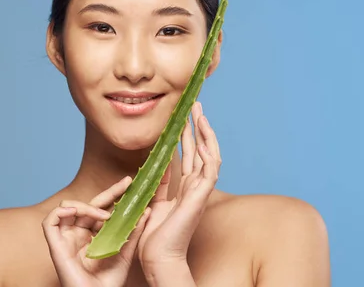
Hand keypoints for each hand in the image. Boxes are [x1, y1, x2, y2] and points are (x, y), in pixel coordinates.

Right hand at [42, 177, 149, 286]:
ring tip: (103, 216)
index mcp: (93, 234)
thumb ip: (133, 232)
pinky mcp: (55, 246)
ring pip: (67, 207)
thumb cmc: (109, 283)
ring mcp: (66, 239)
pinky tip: (75, 211)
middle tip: (126, 183)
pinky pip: (49, 222)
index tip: (129, 183)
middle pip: (88, 204)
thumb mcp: (125, 252)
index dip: (113, 194)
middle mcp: (78, 234)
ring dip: (85, 206)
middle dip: (108, 192)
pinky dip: (60, 212)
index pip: (101, 207)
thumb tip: (147, 210)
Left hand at [138, 101, 221, 271]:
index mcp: (184, 188)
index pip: (189, 155)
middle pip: (199, 150)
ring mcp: (200, 191)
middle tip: (194, 106)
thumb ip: (158, 181)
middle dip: (197, 127)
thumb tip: (156, 163)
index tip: (183, 118)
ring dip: (205, 133)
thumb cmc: (154, 235)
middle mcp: (195, 187)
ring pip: (209, 155)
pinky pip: (210, 169)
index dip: (187, 136)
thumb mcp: (153, 200)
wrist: (158, 256)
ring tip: (199, 113)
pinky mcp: (201, 196)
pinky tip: (203, 136)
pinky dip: (208, 152)